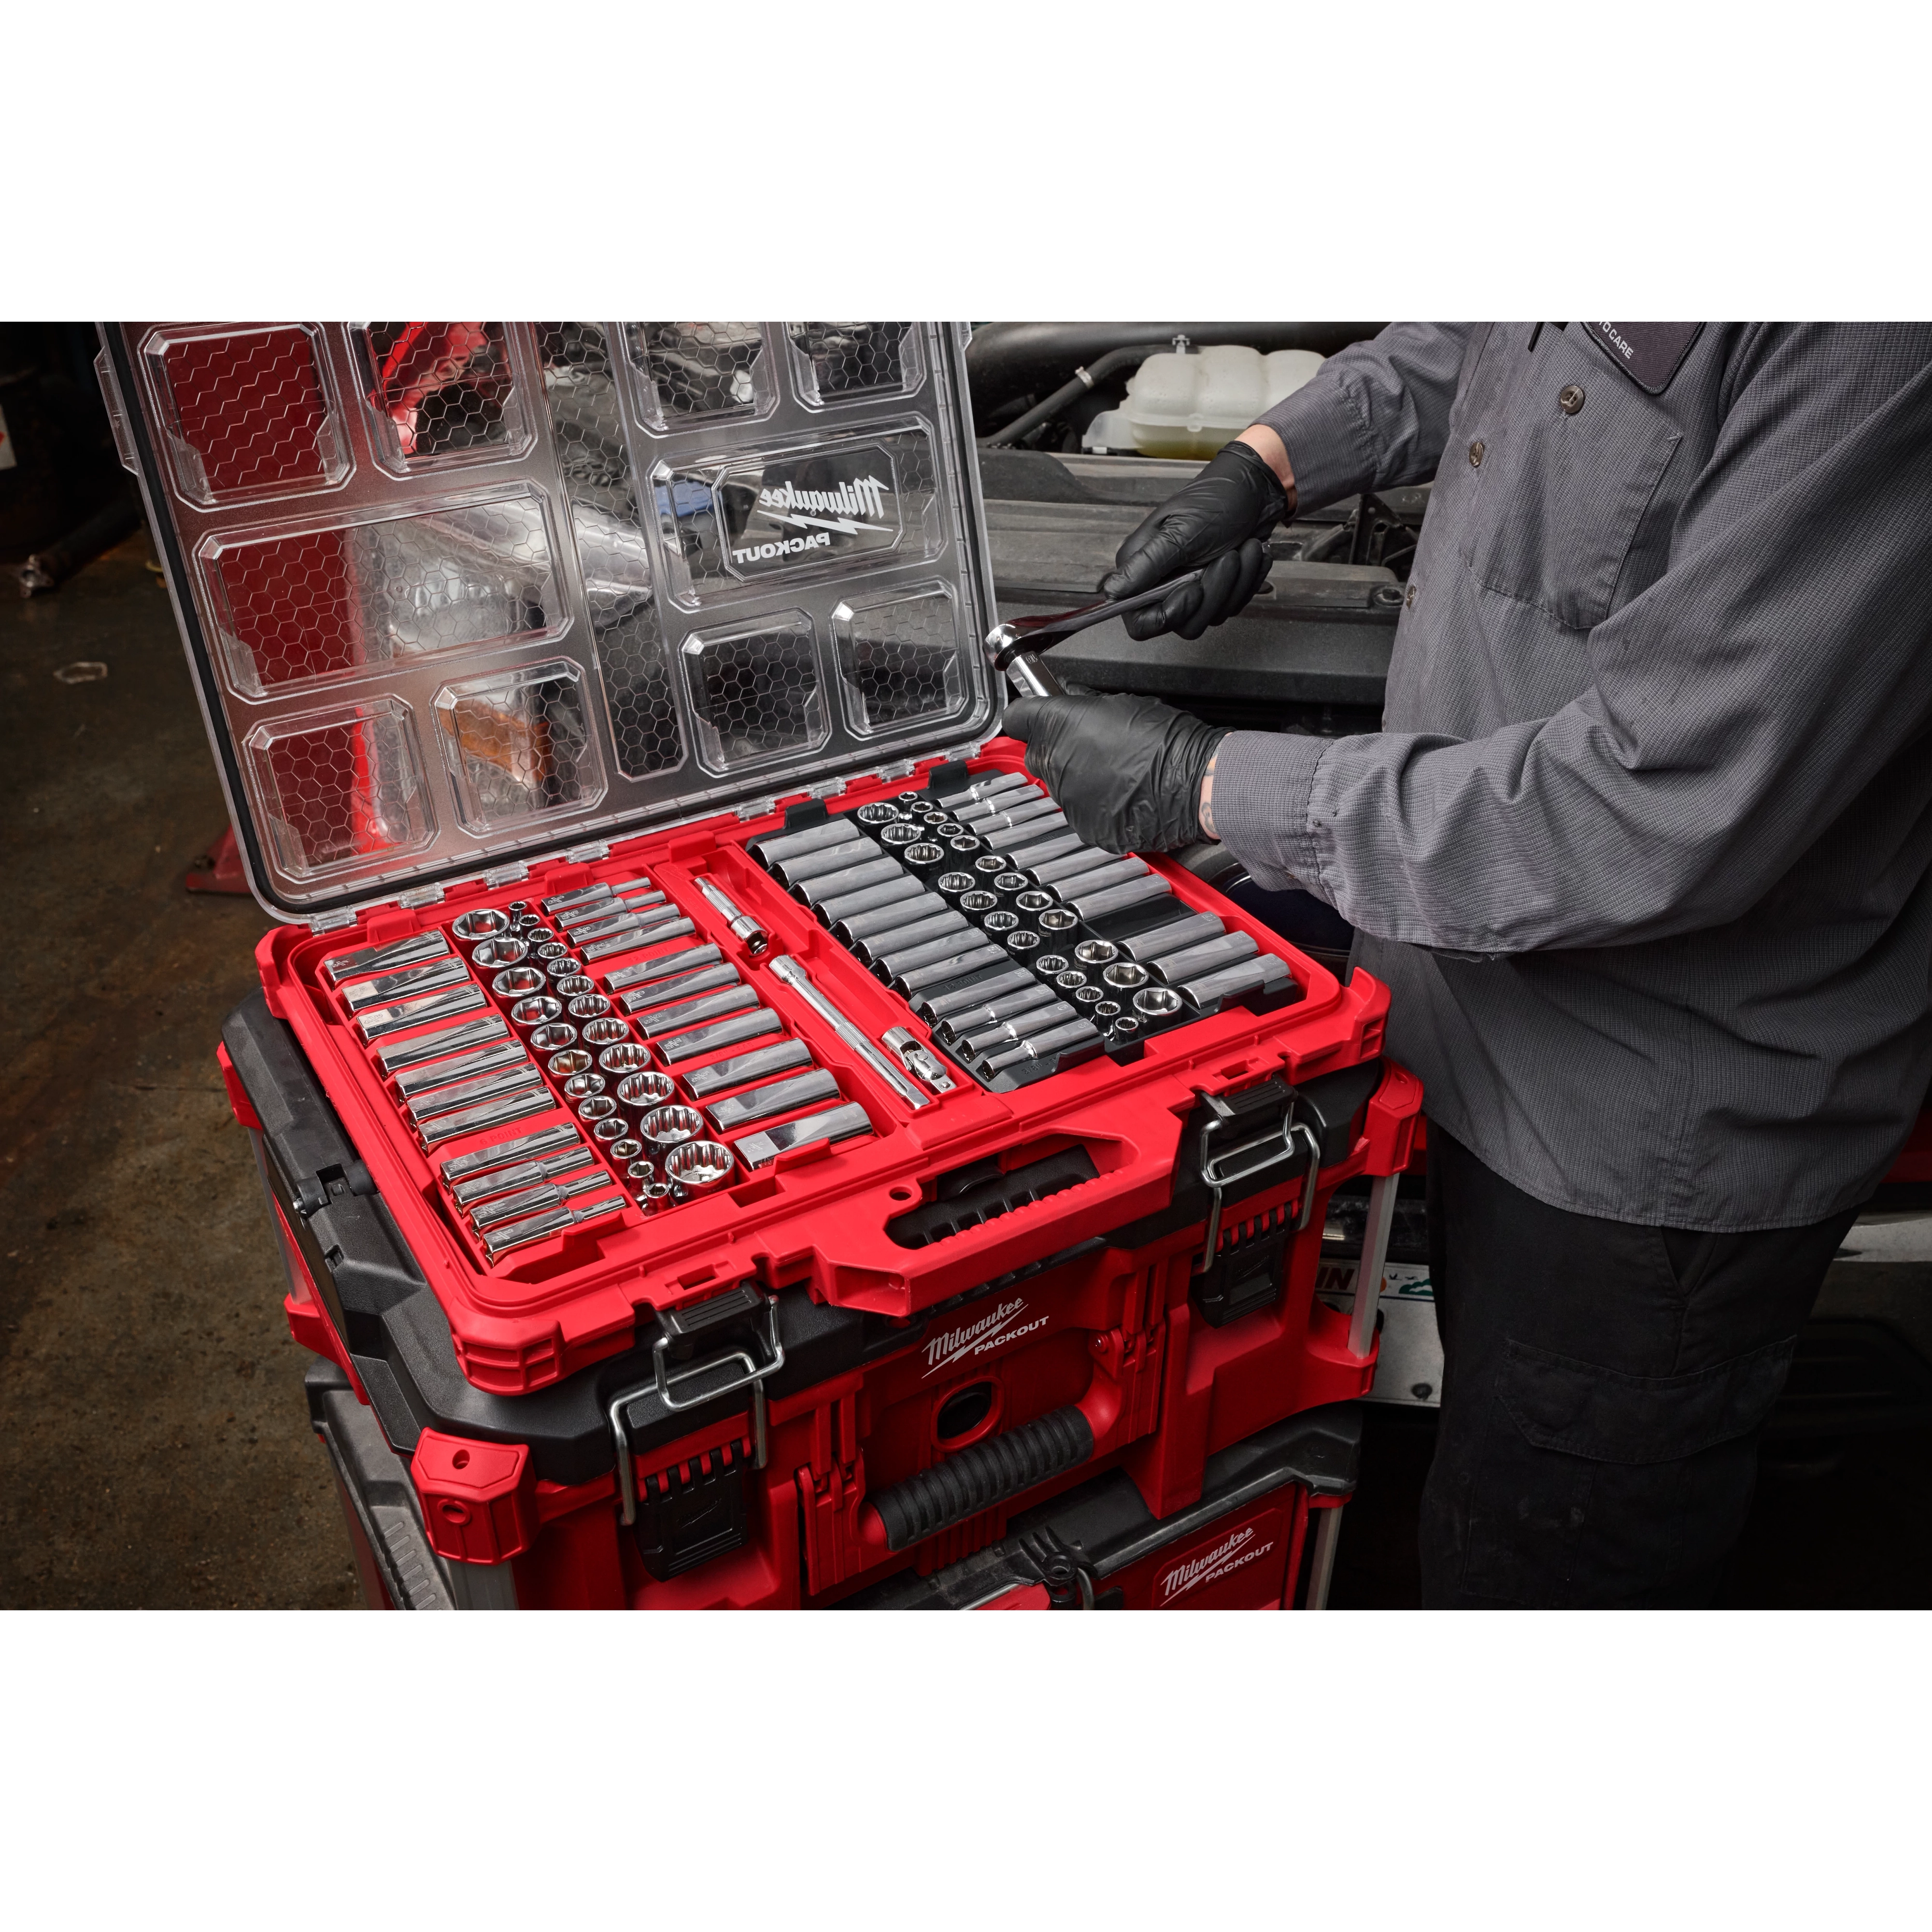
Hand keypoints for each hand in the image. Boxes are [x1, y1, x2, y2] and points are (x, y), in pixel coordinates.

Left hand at [1001, 693, 1226, 853]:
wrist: (1193, 781)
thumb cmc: (1166, 740)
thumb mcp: (1122, 705)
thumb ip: (1085, 706)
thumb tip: (1073, 703)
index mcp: (1059, 726)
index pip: (1017, 718)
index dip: (1026, 716)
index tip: (1032, 718)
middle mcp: (1056, 763)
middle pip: (1038, 755)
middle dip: (1056, 750)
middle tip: (1089, 747)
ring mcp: (1068, 799)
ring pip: (1060, 786)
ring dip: (1078, 779)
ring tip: (1116, 773)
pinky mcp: (1084, 827)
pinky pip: (1080, 812)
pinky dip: (1096, 806)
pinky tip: (1122, 795)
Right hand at [1099, 435, 1290, 641]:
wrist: (1255, 491)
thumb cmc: (1217, 500)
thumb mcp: (1180, 532)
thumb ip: (1146, 566)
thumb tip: (1113, 591)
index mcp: (1141, 569)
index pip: (1140, 622)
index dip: (1166, 617)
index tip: (1193, 592)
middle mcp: (1161, 584)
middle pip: (1181, 623)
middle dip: (1213, 593)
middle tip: (1229, 558)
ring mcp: (1188, 589)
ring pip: (1209, 617)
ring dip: (1235, 585)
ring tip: (1242, 551)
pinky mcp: (1214, 591)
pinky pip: (1230, 608)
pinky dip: (1246, 583)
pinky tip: (1250, 556)